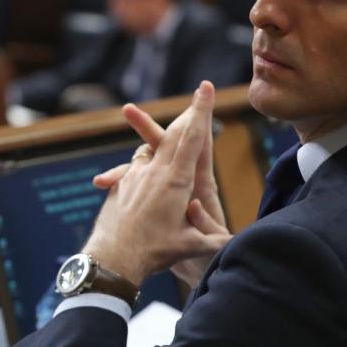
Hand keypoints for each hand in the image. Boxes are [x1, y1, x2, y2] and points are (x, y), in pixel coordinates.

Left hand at [81, 82, 227, 285]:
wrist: (112, 258)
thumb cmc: (155, 253)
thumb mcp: (191, 248)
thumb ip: (215, 240)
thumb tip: (234, 239)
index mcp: (177, 181)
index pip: (193, 140)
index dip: (201, 112)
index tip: (204, 88)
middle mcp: (155, 171)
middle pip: (175, 134)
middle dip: (190, 113)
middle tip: (200, 92)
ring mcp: (135, 175)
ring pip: (151, 148)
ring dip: (161, 139)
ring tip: (176, 135)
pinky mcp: (121, 184)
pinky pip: (134, 167)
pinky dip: (143, 165)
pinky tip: (145, 173)